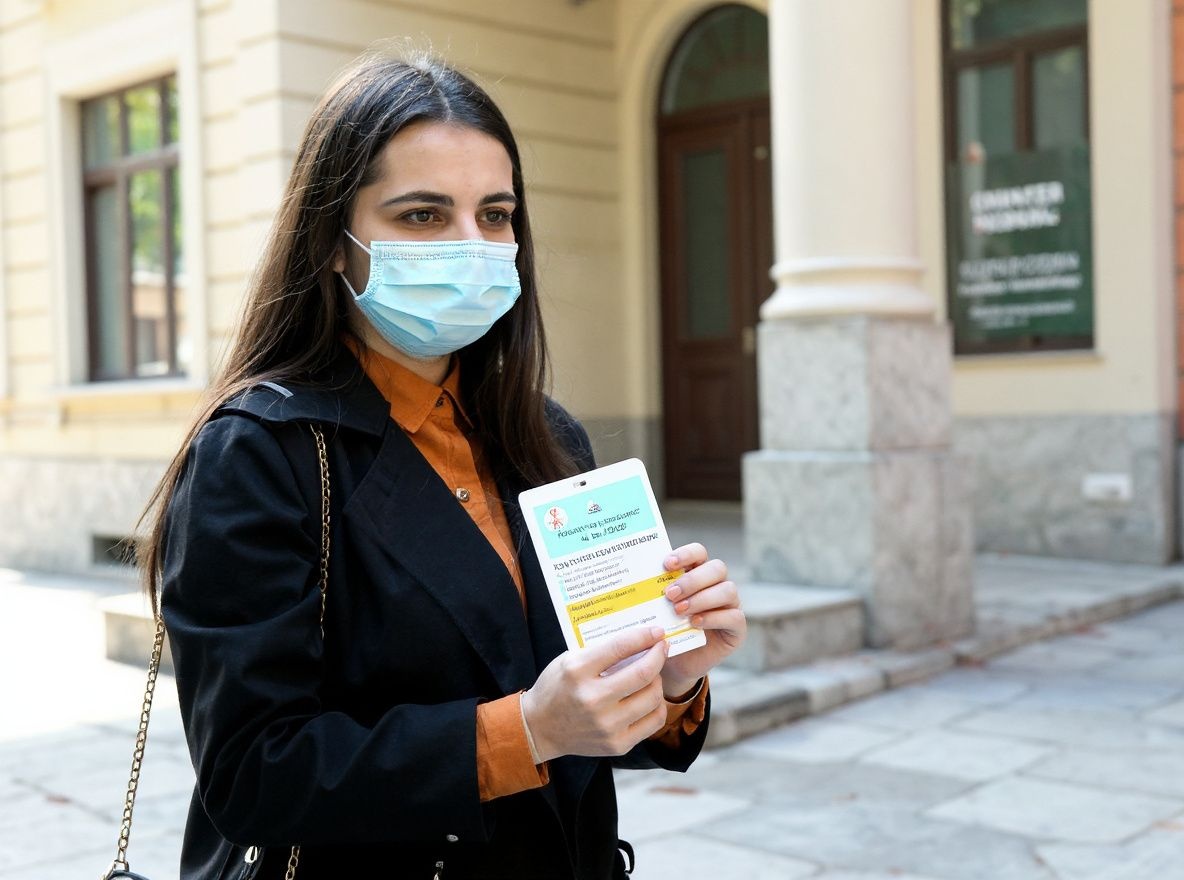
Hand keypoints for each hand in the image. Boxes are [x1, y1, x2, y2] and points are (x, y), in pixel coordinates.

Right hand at [521, 627, 669, 761]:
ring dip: (658, 680)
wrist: (540, 728)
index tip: (657, 632)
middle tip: (661, 648)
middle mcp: (593, 699)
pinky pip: (653, 721)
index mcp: (577, 672)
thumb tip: (639, 641)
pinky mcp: (617, 744)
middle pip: (642, 673)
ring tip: (652, 674)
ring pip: (652, 697)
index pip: (620, 647)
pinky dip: (657, 705)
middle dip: (658, 656)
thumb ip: (601, 651)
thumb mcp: (570, 660)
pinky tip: (650, 697)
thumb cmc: (557, 687)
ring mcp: (607, 725)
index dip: (644, 636)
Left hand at [660, 543, 745, 698]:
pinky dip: (713, 618)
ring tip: (678, 610)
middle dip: (692, 580)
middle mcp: (718, 585)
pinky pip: (733, 616)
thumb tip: (630, 575)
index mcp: (698, 572)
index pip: (699, 552)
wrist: (672, 663)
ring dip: (701, 599)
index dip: (686, 554)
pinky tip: (694, 623)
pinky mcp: (737, 628)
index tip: (666, 564)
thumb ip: (653, 592)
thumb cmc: (663, 629)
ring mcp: (730, 605)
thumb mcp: (656, 608)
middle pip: (716, 568)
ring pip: (727, 590)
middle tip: (669, 595)